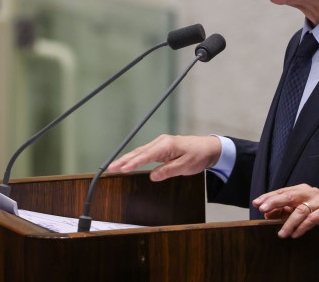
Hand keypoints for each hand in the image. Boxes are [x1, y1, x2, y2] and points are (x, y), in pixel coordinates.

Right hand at [106, 135, 221, 181]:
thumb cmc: (198, 155)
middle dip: (123, 160)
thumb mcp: (185, 166)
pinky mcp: (161, 148)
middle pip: (138, 152)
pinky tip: (128, 163)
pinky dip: (135, 158)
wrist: (208, 148)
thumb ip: (168, 171)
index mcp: (166, 145)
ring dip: (127, 159)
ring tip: (114, 166)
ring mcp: (160, 144)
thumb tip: (153, 176)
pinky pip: (145, 153)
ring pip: (140, 152)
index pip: (146, 155)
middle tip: (110, 168)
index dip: (133, 163)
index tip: (122, 169)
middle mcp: (161, 142)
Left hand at [252, 184, 318, 243]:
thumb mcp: (298, 212)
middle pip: (290, 195)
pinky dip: (302, 227)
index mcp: (302, 190)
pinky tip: (295, 234)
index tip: (256, 203)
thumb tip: (266, 214)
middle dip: (275, 202)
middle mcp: (311, 193)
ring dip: (289, 223)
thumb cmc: (316, 215)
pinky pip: (313, 219)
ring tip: (281, 234)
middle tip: (263, 209)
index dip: (268, 197)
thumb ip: (284, 212)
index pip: (282, 192)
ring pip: (301, 210)